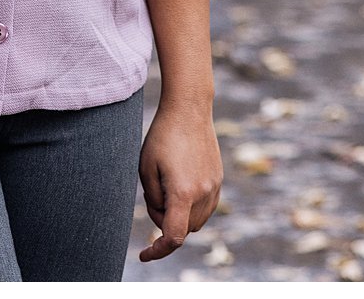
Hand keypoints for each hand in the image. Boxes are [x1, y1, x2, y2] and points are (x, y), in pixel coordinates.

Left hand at [136, 100, 222, 261]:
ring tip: (166, 183)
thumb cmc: (162, 136)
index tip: (144, 254)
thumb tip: (163, 218)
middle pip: (183, 229)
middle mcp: (203, 194)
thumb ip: (154, 199)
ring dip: (179, 215)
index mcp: (183, 192)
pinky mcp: (218, 180)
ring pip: (195, 222)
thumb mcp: (146, 167)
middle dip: (164, 221)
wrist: (190, 109)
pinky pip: (205, 208)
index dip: (158, 251)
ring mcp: (214, 188)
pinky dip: (191, 208)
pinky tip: (180, 184)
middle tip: (153, 192)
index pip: (173, 237)